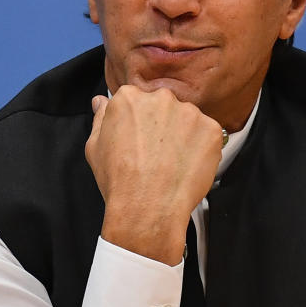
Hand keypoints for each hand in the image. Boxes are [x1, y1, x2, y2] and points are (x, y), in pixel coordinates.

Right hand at [84, 85, 223, 264]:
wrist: (147, 209)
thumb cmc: (119, 181)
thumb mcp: (95, 147)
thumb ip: (101, 118)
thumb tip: (100, 102)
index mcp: (129, 98)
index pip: (138, 100)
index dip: (140, 122)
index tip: (140, 138)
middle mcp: (160, 98)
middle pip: (164, 106)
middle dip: (162, 126)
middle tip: (157, 153)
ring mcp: (189, 113)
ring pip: (188, 120)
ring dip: (183, 136)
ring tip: (172, 163)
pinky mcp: (211, 129)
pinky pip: (208, 134)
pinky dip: (202, 148)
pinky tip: (187, 166)